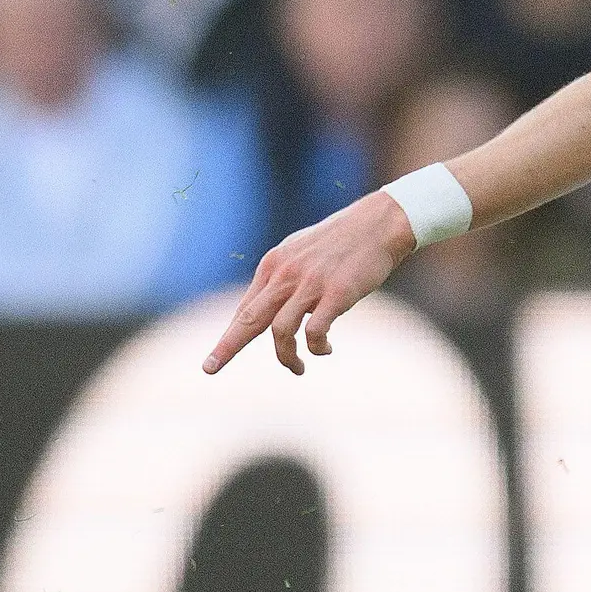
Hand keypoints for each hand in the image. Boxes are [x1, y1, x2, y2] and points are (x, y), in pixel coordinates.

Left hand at [204, 193, 414, 375]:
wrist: (380, 223)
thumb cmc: (343, 240)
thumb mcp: (301, 251)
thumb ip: (282, 276)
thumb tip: (269, 305)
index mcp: (274, 265)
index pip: (244, 309)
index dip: (228, 337)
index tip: (213, 360)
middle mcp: (286, 274)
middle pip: (249, 320)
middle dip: (227, 347)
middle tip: (210, 368)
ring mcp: (310, 284)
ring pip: (281, 331)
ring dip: (286, 356)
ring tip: (297, 368)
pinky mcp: (337, 293)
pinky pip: (315, 332)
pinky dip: (316, 347)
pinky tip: (325, 349)